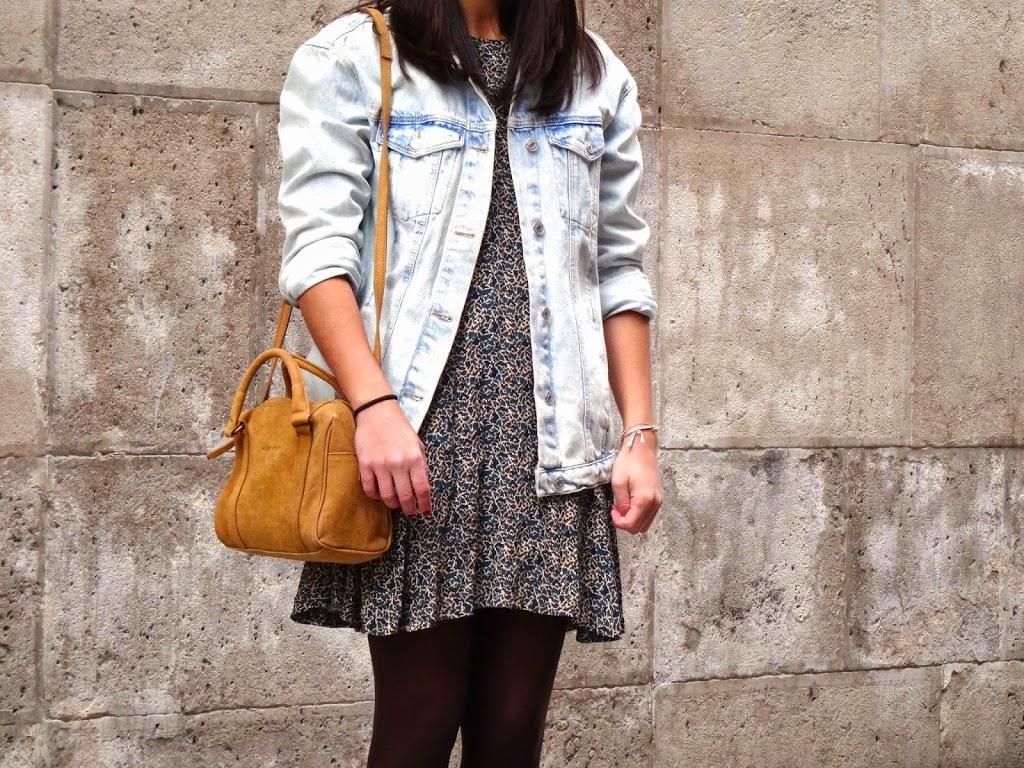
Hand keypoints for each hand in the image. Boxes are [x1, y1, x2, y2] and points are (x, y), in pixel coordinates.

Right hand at [353, 399, 431, 516]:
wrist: (377, 412)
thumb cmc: (399, 428)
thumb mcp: (417, 444)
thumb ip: (421, 464)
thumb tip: (424, 485)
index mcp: (415, 458)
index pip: (422, 488)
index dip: (425, 504)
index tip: (426, 512)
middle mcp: (399, 463)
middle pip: (405, 497)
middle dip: (410, 509)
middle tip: (411, 512)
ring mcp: (381, 465)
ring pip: (387, 496)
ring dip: (393, 505)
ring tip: (396, 505)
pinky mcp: (365, 464)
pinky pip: (369, 489)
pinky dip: (375, 496)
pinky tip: (379, 495)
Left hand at [609, 429, 661, 533]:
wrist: (642, 448)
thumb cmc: (628, 462)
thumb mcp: (618, 483)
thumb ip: (621, 503)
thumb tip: (623, 515)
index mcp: (644, 499)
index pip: (631, 524)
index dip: (618, 522)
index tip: (612, 509)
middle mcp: (655, 503)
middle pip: (639, 528)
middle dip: (625, 522)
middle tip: (616, 508)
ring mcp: (658, 501)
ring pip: (645, 523)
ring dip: (632, 519)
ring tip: (623, 505)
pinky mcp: (658, 497)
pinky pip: (649, 515)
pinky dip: (639, 514)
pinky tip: (631, 502)